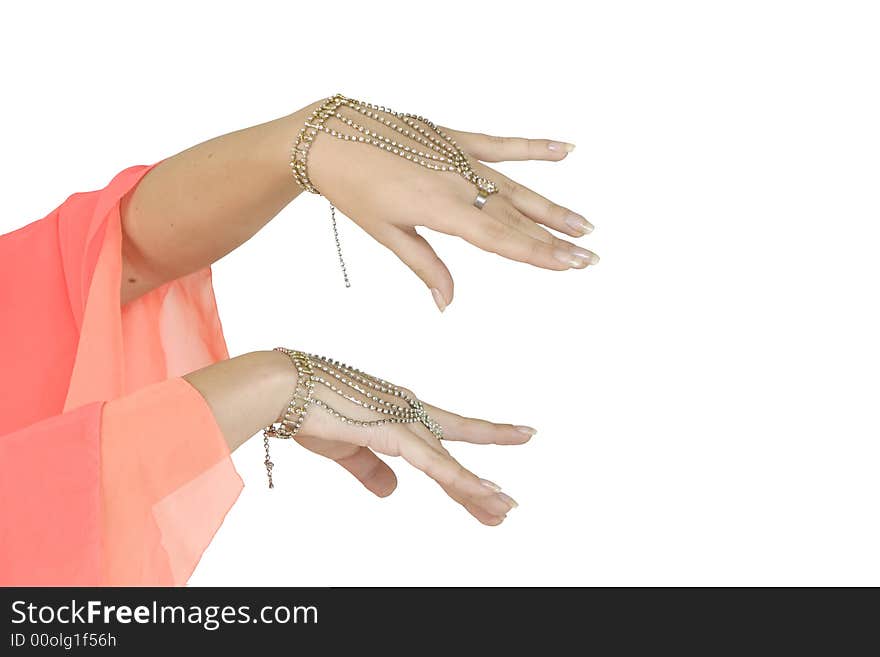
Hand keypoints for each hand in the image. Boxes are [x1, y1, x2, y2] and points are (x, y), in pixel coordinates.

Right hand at [288, 375, 531, 525]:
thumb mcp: (344, 449)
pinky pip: (433, 464)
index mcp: (397, 410)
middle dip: (478, 484)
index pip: (443, 436)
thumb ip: (370, 470)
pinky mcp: (392, 432)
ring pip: (448, 462)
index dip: (475, 443)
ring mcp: (403, 419)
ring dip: (476, 488)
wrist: (281, 388)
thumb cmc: (307, 410)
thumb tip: (392, 491)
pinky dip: (459, 479)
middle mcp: (408, 410)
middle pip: (451, 454)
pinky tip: (482, 493)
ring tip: (505, 508)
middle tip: (507, 506)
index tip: (511, 438)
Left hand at [305, 100, 596, 311]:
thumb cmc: (354, 189)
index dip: (537, 254)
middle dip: (555, 239)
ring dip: (552, 207)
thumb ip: (425, 266)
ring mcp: (459, 156)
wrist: (329, 137)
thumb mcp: (387, 233)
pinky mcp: (454, 137)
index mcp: (441, 210)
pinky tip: (566, 150)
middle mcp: (458, 182)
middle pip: (516, 217)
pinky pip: (501, 143)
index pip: (500, 239)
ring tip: (585, 224)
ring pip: (516, 186)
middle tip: (590, 256)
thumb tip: (448, 305)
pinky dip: (533, 147)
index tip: (569, 265)